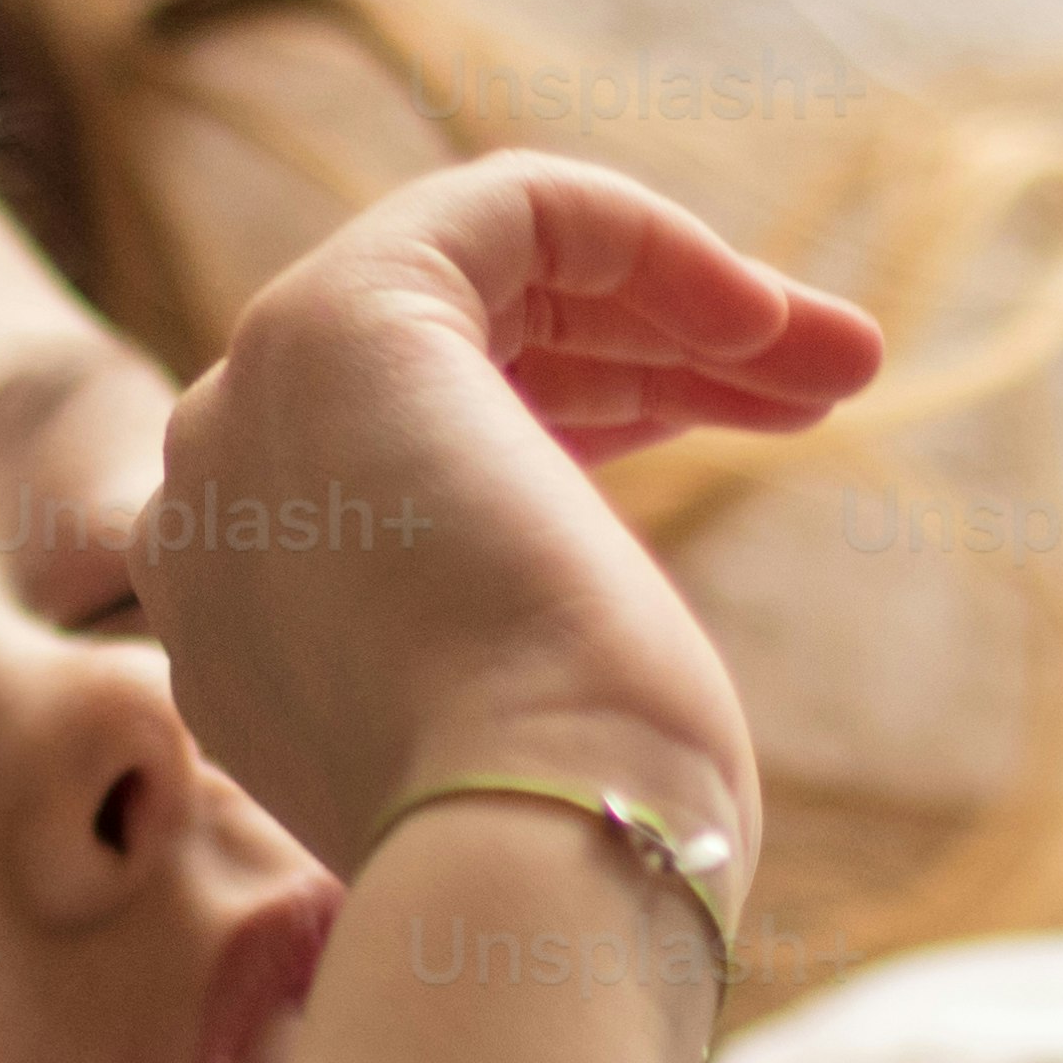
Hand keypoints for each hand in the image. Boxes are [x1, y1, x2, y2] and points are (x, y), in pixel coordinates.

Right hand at [138, 157, 872, 874]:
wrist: (529, 855)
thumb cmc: (574, 838)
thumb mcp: (528, 734)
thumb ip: (497, 647)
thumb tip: (563, 617)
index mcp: (244, 618)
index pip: (414, 450)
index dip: (599, 410)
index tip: (755, 431)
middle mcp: (218, 504)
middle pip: (461, 358)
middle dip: (659, 352)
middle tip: (830, 380)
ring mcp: (253, 409)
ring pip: (493, 287)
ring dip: (679, 306)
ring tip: (844, 358)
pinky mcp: (334, 324)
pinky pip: (506, 206)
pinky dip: (645, 240)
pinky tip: (765, 318)